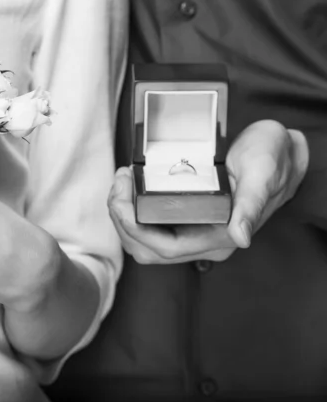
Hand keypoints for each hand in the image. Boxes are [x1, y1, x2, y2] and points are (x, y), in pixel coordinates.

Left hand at [108, 120, 308, 263]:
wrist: (281, 153)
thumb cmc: (273, 158)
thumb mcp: (263, 172)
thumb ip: (252, 203)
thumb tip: (241, 237)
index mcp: (221, 236)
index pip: (166, 248)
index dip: (134, 228)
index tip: (121, 195)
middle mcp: (204, 240)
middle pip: (147, 248)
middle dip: (122, 220)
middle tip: (119, 181)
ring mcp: (194, 230)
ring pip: (144, 240)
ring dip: (123, 215)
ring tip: (122, 179)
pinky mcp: (186, 218)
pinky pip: (150, 225)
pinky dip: (132, 208)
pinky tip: (130, 184)